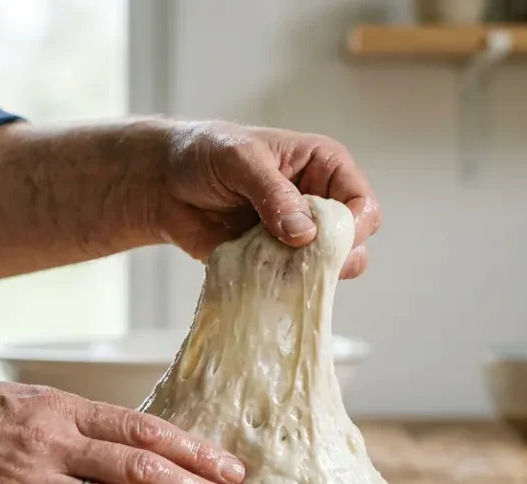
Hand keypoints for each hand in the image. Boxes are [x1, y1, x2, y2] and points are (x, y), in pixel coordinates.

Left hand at [154, 121, 381, 278]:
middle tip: (294, 257)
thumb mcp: (239, 159)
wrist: (163, 183)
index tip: (323, 240)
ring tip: (269, 264)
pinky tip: (255, 276)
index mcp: (325, 168)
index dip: (352, 226)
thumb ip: (273, 192)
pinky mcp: (275, 263)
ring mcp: (299, 238)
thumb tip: (304, 232)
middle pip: (354, 244)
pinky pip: (292, 285)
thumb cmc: (204, 154)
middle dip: (331, 257)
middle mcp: (321, 204)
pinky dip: (278, 287)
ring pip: (327, 270)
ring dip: (303, 274)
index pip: (362, 204)